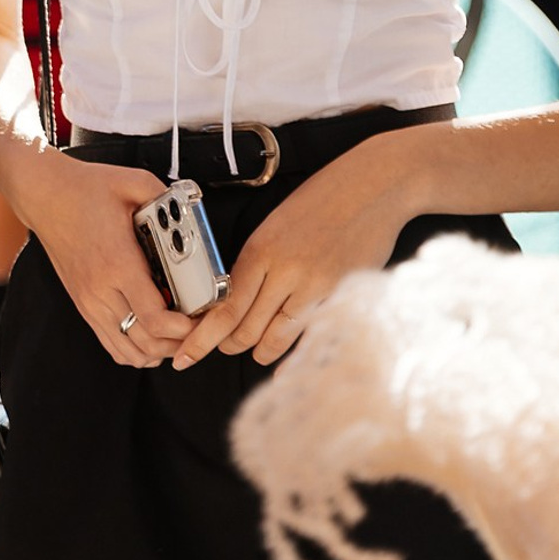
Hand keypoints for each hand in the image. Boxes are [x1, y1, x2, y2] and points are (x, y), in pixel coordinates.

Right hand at [20, 154, 194, 366]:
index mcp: (118, 262)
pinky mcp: (82, 303)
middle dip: (177, 342)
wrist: (43, 195)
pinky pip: (111, 344)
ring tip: (176, 334)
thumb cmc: (83, 189)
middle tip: (197, 327)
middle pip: (145, 341)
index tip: (200, 318)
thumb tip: (191, 209)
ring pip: (128, 350)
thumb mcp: (131, 182)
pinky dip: (135, 351)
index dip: (183, 328)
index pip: (154, 318)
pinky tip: (151, 337)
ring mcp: (89, 300)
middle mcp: (101, 289)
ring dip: (157, 350)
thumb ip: (165, 196)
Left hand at [171, 138, 413, 369]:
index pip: (223, 307)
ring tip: (254, 352)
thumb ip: (258, 262)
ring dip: (259, 351)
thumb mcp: (276, 226)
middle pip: (245, 328)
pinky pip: (311, 337)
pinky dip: (294, 359)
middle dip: (228, 344)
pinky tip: (283, 373)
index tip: (186, 354)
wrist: (372, 186)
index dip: (202, 337)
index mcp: (260, 250)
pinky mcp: (342, 295)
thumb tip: (236, 296)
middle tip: (223, 347)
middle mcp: (283, 271)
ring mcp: (314, 286)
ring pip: (275, 338)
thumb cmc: (322, 200)